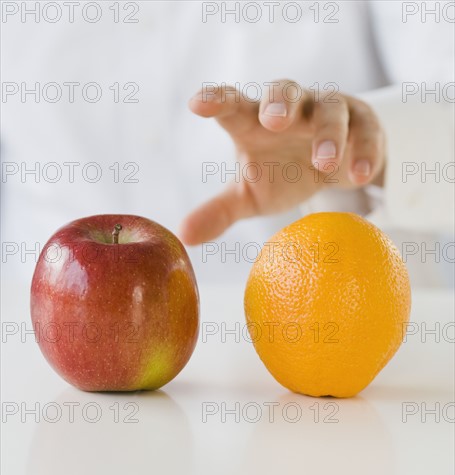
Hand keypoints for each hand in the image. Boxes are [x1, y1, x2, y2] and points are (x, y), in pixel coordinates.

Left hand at [180, 80, 385, 244]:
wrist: (334, 168)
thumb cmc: (284, 174)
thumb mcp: (251, 195)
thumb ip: (219, 211)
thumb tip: (185, 236)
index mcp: (255, 123)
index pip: (233, 107)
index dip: (217, 101)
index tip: (198, 104)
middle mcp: (291, 110)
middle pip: (284, 92)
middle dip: (279, 102)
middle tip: (273, 120)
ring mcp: (327, 112)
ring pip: (330, 109)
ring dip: (327, 133)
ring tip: (325, 163)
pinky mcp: (362, 123)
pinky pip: (366, 129)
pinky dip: (365, 149)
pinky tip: (360, 175)